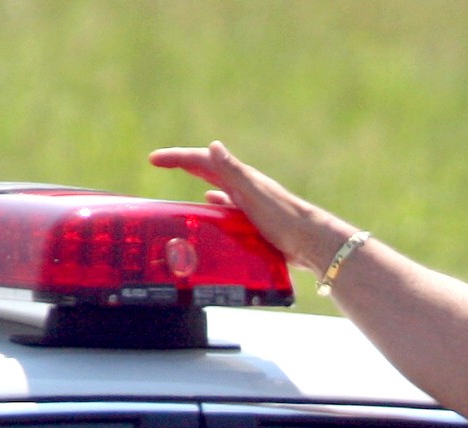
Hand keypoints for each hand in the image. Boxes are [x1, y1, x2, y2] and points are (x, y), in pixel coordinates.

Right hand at [148, 140, 328, 267]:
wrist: (313, 241)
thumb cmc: (284, 219)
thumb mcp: (253, 194)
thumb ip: (233, 172)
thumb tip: (213, 145)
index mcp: (240, 178)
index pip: (202, 160)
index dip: (177, 158)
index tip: (154, 159)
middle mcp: (244, 186)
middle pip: (208, 169)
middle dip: (183, 164)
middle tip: (160, 163)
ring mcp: (250, 202)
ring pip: (218, 188)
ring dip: (198, 183)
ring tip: (179, 186)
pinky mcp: (256, 219)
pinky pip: (229, 208)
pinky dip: (216, 205)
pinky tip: (212, 209)